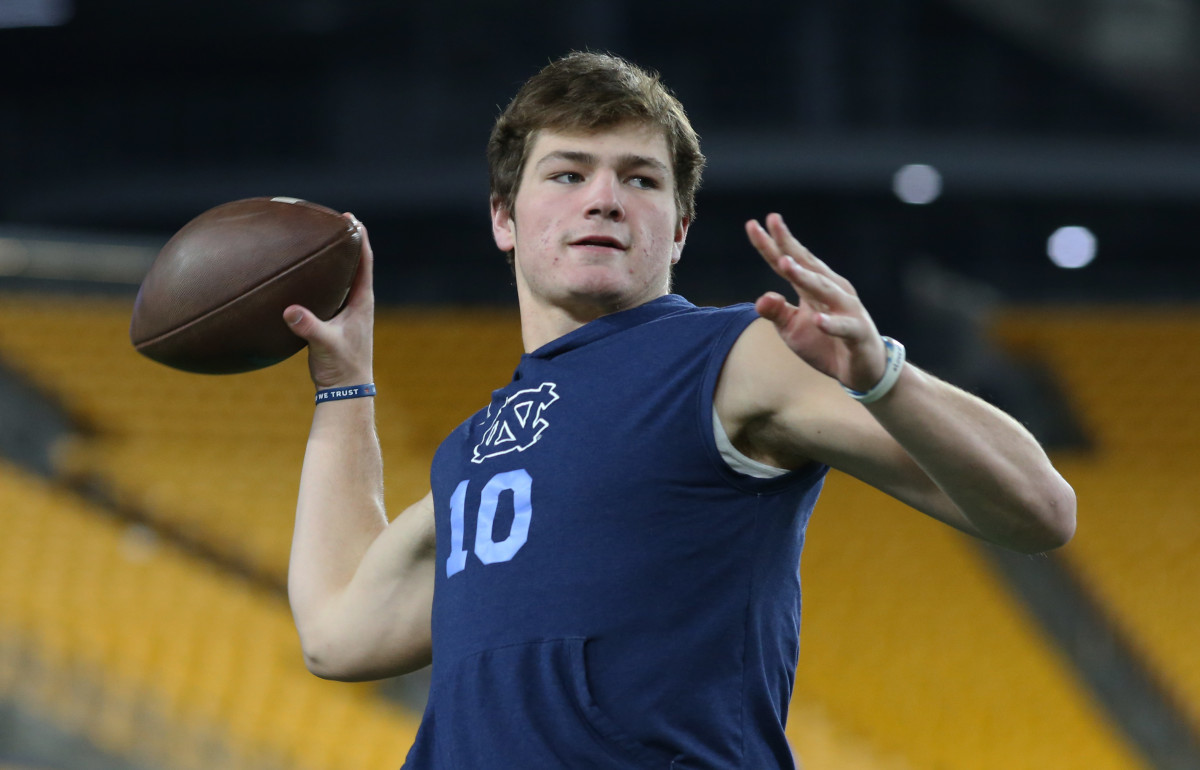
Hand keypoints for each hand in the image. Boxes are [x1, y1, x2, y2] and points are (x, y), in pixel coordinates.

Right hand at [284, 214, 374, 388]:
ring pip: (343, 278)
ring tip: (320, 240)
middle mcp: (358, 303)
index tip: (351, 219)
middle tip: (333, 220)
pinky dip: (323, 278)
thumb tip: (290, 311)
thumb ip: (309, 327)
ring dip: (335, 259)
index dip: (359, 239)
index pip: (364, 263)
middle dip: (346, 242)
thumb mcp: (324, 345)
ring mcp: (348, 312)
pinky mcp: (336, 321)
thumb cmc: (341, 367)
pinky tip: (308, 274)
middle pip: (355, 264)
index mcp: (361, 302)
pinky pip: (331, 292)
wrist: (346, 391)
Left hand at [745, 213, 885, 392]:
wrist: (862, 368)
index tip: (752, 224)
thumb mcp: (792, 329)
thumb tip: (761, 298)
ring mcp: (847, 310)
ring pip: (824, 289)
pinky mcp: (857, 333)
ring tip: (785, 263)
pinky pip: (844, 327)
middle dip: (789, 245)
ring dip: (805, 277)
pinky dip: (831, 324)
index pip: (789, 261)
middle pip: (807, 264)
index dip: (771, 244)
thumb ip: (776, 312)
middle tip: (773, 223)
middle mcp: (832, 290)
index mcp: (813, 287)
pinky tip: (818, 321)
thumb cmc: (825, 343)